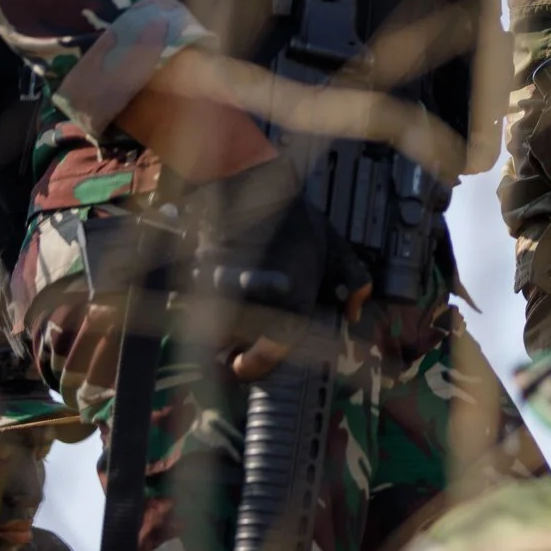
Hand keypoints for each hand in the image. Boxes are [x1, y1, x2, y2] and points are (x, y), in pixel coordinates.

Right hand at [190, 158, 370, 378]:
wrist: (252, 184)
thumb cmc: (297, 219)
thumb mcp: (335, 247)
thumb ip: (352, 280)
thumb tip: (354, 312)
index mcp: (293, 301)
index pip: (269, 354)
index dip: (255, 366)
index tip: (244, 366)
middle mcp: (258, 303)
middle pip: (235, 345)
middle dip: (232, 348)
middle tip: (234, 349)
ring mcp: (226, 293)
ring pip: (213, 328)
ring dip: (217, 331)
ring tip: (225, 324)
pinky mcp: (199, 278)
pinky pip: (197, 306)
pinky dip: (202, 308)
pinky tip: (212, 301)